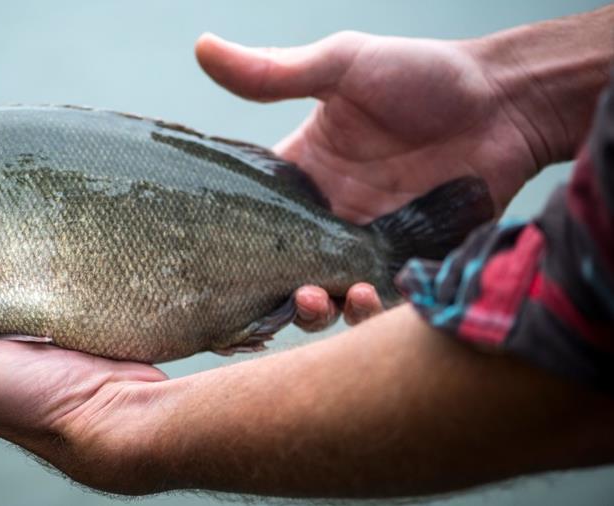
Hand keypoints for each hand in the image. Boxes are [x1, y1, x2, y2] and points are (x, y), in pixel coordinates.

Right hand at [196, 31, 544, 325]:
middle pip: (284, 270)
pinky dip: (364, 311)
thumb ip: (274, 71)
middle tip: (289, 288)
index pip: (253, 217)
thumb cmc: (422, 75)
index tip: (221, 261)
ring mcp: (367, 244)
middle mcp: (329, 215)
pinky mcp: (407, 264)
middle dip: (277, 291)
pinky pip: (377, 303)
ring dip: (317, 309)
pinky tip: (366, 294)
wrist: (505, 101)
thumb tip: (201, 46)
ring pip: (326, 296)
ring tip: (323, 297)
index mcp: (304, 175)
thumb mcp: (342, 64)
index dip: (234, 244)